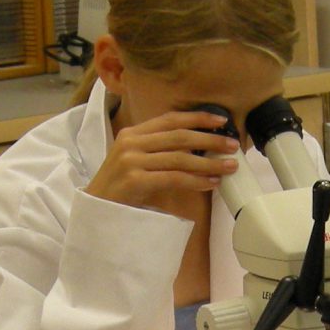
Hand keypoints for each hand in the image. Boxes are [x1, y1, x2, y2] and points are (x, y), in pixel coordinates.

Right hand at [84, 108, 240, 213]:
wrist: (96, 211)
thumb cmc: (120, 188)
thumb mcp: (135, 160)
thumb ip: (158, 149)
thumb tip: (198, 147)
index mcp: (132, 133)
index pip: (170, 119)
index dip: (198, 118)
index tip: (222, 120)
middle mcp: (131, 143)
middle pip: (179, 137)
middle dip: (210, 140)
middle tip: (233, 145)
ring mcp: (131, 161)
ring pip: (180, 158)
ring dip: (209, 163)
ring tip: (229, 167)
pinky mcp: (135, 181)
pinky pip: (174, 178)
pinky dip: (196, 181)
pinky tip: (211, 183)